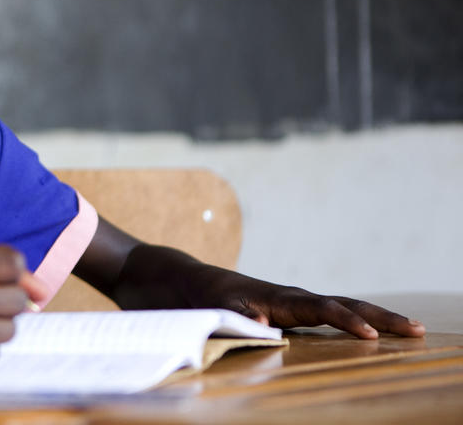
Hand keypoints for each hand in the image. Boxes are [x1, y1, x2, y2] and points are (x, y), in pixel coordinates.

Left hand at [177, 261, 426, 338]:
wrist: (199, 282)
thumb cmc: (209, 297)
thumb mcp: (217, 307)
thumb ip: (237, 317)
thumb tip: (262, 326)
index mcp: (280, 299)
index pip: (321, 309)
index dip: (346, 321)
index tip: (371, 335)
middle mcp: (296, 297)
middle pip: (346, 304)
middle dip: (381, 316)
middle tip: (417, 330)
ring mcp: (301, 301)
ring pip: (348, 306)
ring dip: (380, 317)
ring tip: (415, 330)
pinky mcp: (300, 308)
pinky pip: (338, 313)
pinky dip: (363, 319)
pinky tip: (384, 331)